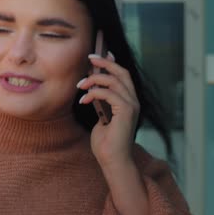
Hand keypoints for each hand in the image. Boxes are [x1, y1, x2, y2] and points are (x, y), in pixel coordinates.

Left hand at [76, 52, 139, 168]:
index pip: (123, 75)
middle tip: (89, 58)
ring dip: (93, 80)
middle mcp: (133, 101)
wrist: (112, 159)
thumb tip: (92, 88)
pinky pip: (108, 93)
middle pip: (121, 72)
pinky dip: (93, 93)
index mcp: (129, 101)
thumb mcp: (101, 115)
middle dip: (105, 63)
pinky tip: (83, 101)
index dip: (111, 62)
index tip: (98, 55)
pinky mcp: (126, 111)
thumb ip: (101, 102)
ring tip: (80, 86)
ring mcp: (132, 105)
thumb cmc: (105, 142)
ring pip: (113, 81)